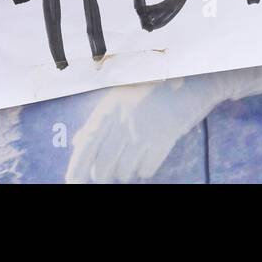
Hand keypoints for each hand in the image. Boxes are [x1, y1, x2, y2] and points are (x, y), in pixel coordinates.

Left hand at [65, 78, 214, 182]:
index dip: (77, 167)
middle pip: (102, 165)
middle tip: (108, 171)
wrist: (190, 79)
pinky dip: (144, 168)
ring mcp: (144, 130)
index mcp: (110, 108)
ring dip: (125, 170)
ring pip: (123, 171)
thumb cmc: (152, 89)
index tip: (72, 181)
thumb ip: (99, 120)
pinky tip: (148, 155)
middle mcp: (124, 120)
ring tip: (132, 157)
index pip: (87, 145)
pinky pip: (146, 170)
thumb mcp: (121, 97)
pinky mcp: (164, 139)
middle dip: (103, 173)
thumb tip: (78, 142)